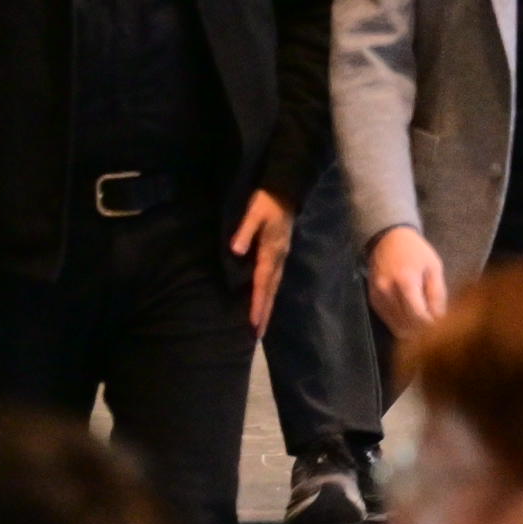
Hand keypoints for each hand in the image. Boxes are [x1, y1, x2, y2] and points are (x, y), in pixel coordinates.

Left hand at [231, 186, 291, 328]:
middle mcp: (278, 257)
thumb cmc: (268, 200)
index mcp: (271, 251)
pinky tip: (265, 299)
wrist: (287, 188)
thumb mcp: (254, 212)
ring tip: (261, 324)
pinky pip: (275, 279)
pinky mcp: (280, 252)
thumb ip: (244, 231)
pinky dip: (269, 293)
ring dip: (267, 306)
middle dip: (264, 312)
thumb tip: (234, 250)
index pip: (262, 282)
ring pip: (274, 286)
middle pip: (271, 290)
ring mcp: (281, 256)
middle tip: (257, 335)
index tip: (254, 323)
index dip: (257, 303)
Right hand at [369, 225, 453, 333]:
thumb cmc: (415, 251)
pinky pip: (389, 322)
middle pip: (406, 326)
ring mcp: (377, 298)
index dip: (432, 326)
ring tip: (426, 324)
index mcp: (405, 281)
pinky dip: (402, 324)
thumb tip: (440, 319)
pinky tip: (413, 318)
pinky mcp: (373, 301)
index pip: (418, 316)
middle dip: (423, 331)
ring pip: (397, 328)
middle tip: (437, 329)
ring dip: (412, 331)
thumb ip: (437, 294)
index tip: (443, 328)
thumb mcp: (434, 267)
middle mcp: (387, 292)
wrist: (387, 239)